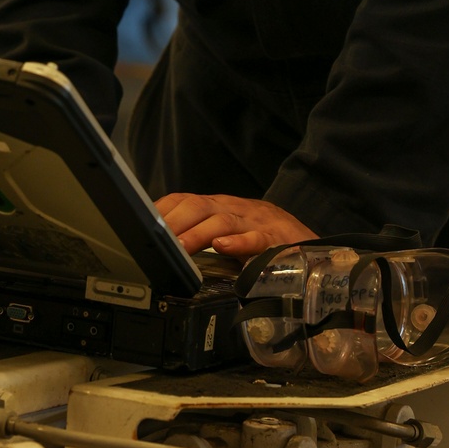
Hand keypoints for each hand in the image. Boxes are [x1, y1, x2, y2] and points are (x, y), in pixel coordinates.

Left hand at [155, 192, 316, 257]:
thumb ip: (201, 234)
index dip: (163, 209)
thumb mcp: (228, 231)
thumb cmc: (262, 236)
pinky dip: (239, 243)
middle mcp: (234, 209)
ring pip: (222, 221)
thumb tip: (164, 245)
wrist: (307, 239)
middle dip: (174, 221)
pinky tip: (224, 247)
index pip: (185, 200)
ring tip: (180, 248)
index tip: (141, 222)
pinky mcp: (275, 239)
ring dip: (198, 234)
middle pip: (199, 207)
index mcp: (219, 207)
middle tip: (156, 239)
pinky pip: (256, 239)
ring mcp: (254, 222)